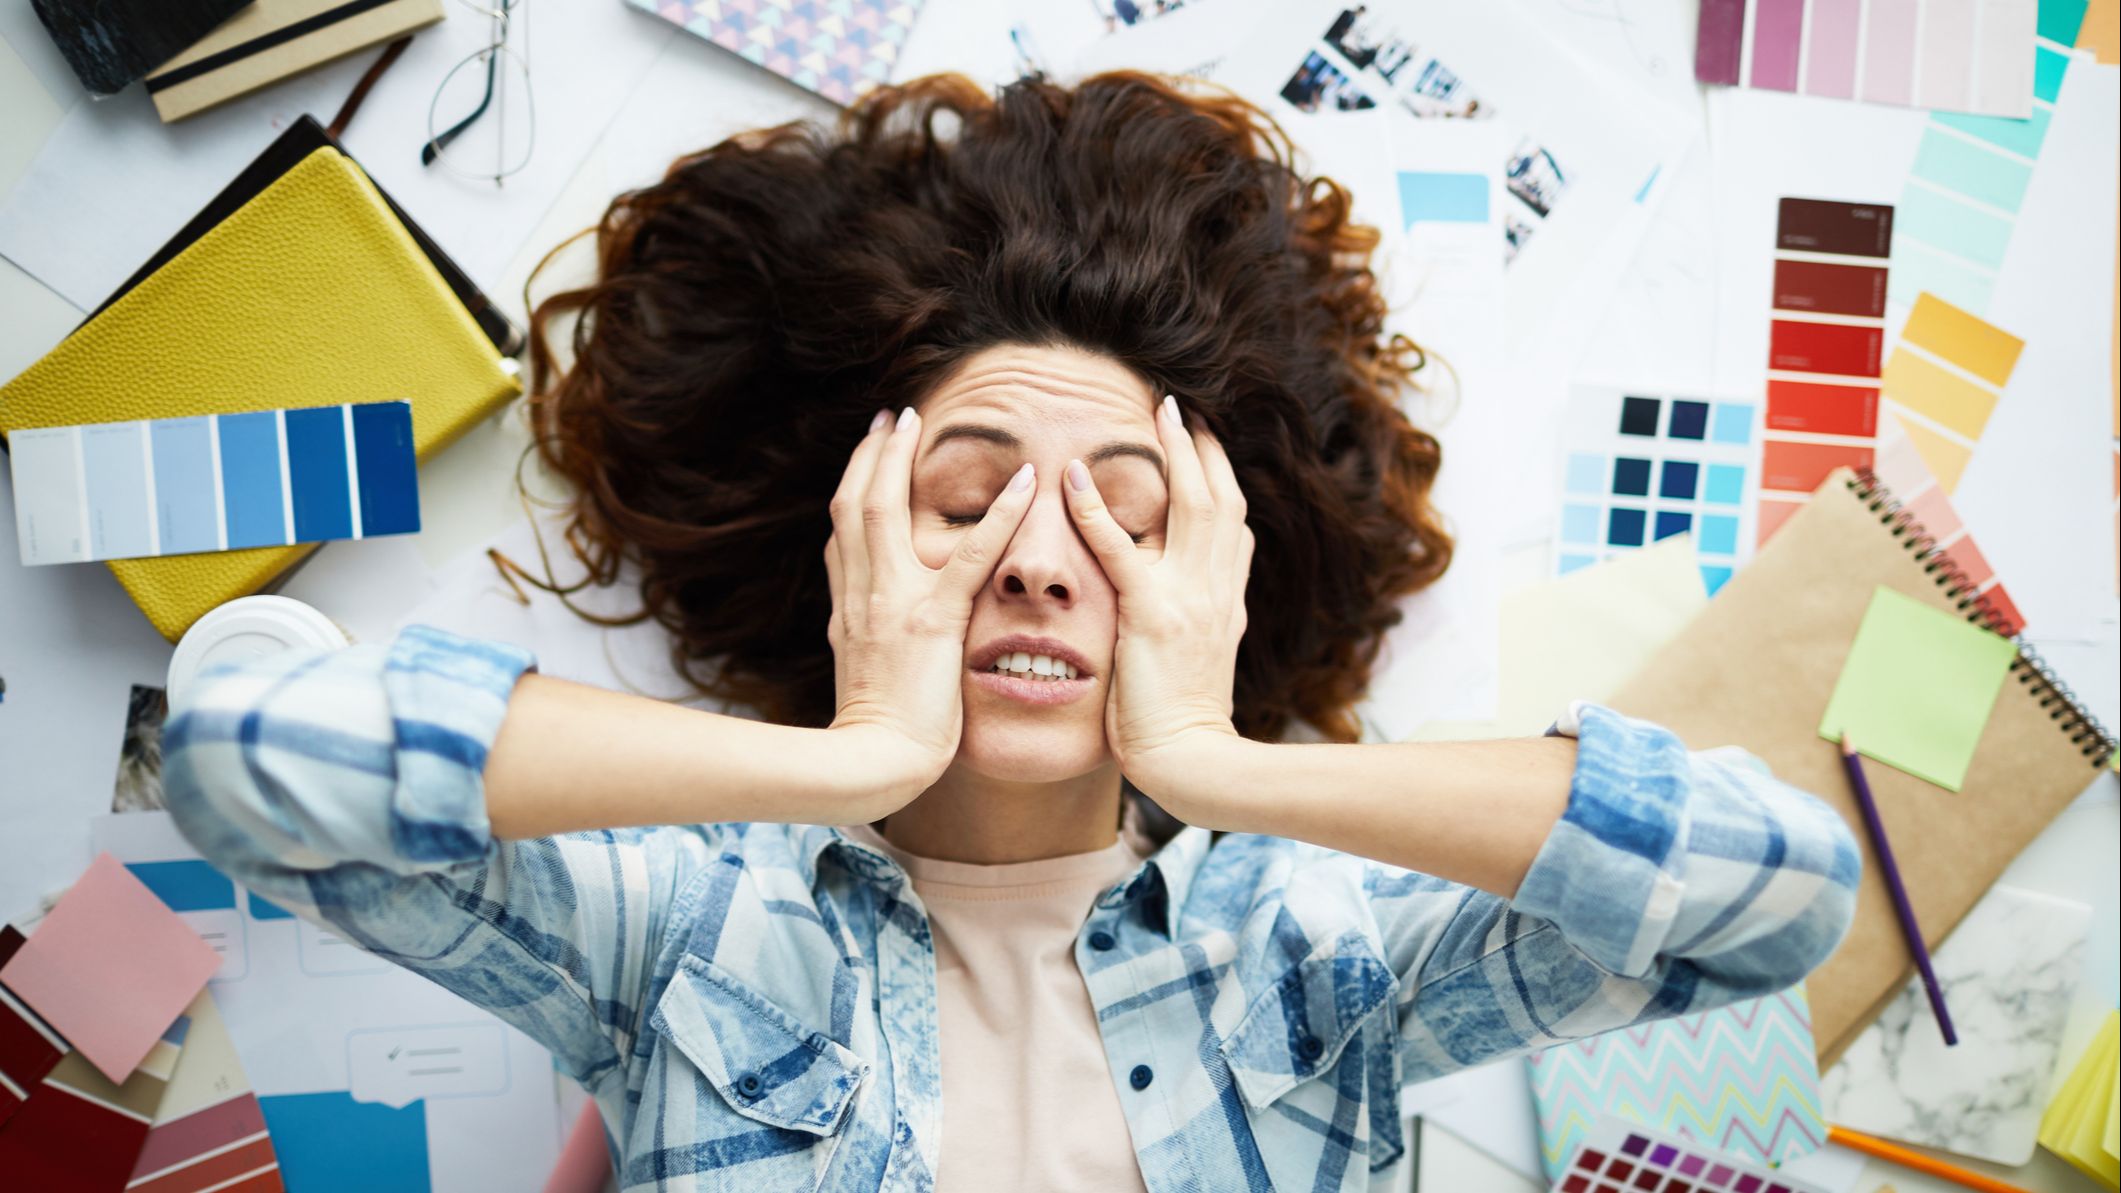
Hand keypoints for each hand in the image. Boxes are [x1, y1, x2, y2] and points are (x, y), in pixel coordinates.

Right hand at [824, 407, 1033, 810]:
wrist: (872, 763)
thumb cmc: (878, 733)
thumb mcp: (865, 674)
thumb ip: (869, 639)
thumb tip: (874, 625)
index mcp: (849, 608)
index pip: (842, 533)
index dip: (854, 487)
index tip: (867, 455)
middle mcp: (862, 595)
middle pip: (852, 504)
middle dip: (869, 455)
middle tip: (889, 416)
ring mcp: (892, 603)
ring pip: (883, 511)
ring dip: (899, 460)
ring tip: (918, 422)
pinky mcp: (932, 622)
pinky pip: (969, 558)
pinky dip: (997, 517)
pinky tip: (1025, 485)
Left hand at [1063, 396, 1251, 813]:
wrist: (1192, 762)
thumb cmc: (1184, 725)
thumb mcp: (1199, 662)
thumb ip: (1198, 624)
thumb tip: (1192, 608)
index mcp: (1226, 602)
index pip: (1233, 525)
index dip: (1220, 479)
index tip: (1205, 444)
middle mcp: (1217, 591)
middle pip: (1222, 499)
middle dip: (1205, 448)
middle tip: (1182, 408)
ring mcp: (1189, 600)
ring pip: (1191, 505)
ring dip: (1174, 453)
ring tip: (1156, 414)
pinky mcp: (1152, 616)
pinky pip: (1121, 550)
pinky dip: (1095, 508)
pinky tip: (1071, 477)